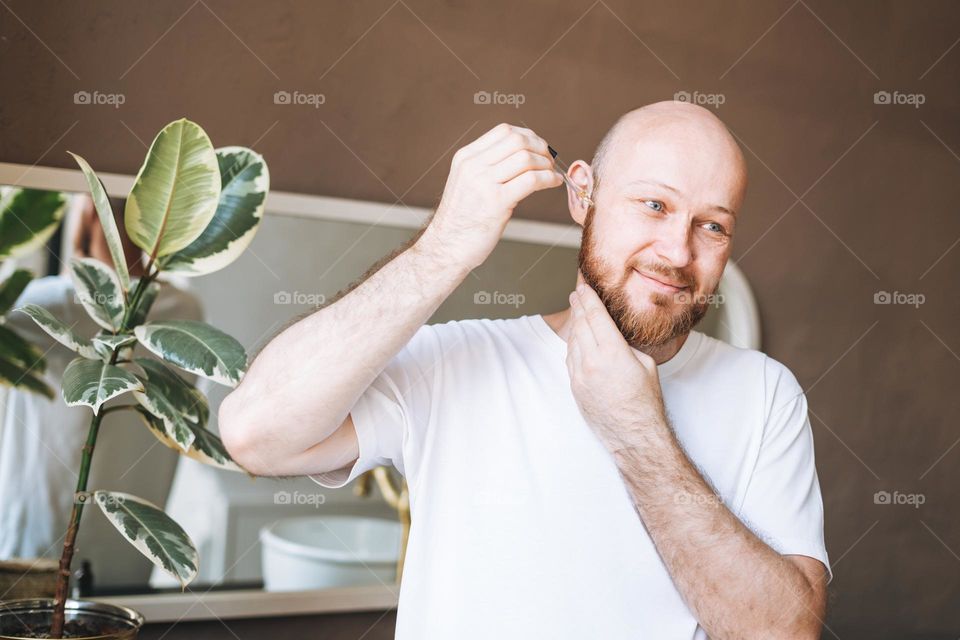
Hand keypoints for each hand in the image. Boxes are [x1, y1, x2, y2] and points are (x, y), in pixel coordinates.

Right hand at [420, 123, 561, 269]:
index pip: (504, 131)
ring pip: (526, 158)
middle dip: (540, 148)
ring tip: (551, 174)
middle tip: (549, 161)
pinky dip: (549, 179)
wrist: (446, 247)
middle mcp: (473, 166)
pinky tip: (553, 183)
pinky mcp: (496, 202)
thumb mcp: (467, 183)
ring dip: (546, 164)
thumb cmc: (461, 220)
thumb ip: (488, 167)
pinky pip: (531, 180)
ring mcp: (484, 183)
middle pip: (517, 140)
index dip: (528, 136)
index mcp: (466, 158)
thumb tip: (523, 156)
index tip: (539, 148)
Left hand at [566, 271, 666, 451]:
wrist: (633, 435)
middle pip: (581, 325)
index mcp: (613, 353)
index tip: (583, 287)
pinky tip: (577, 339)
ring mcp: (580, 376)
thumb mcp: (645, 364)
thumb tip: (613, 334)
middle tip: (576, 294)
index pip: (596, 316)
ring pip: (573, 341)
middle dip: (579, 307)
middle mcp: (592, 362)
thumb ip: (625, 345)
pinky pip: (570, 359)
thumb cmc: (646, 401)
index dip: (588, 298)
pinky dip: (573, 345)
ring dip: (575, 325)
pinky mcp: (574, 387)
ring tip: (577, 312)